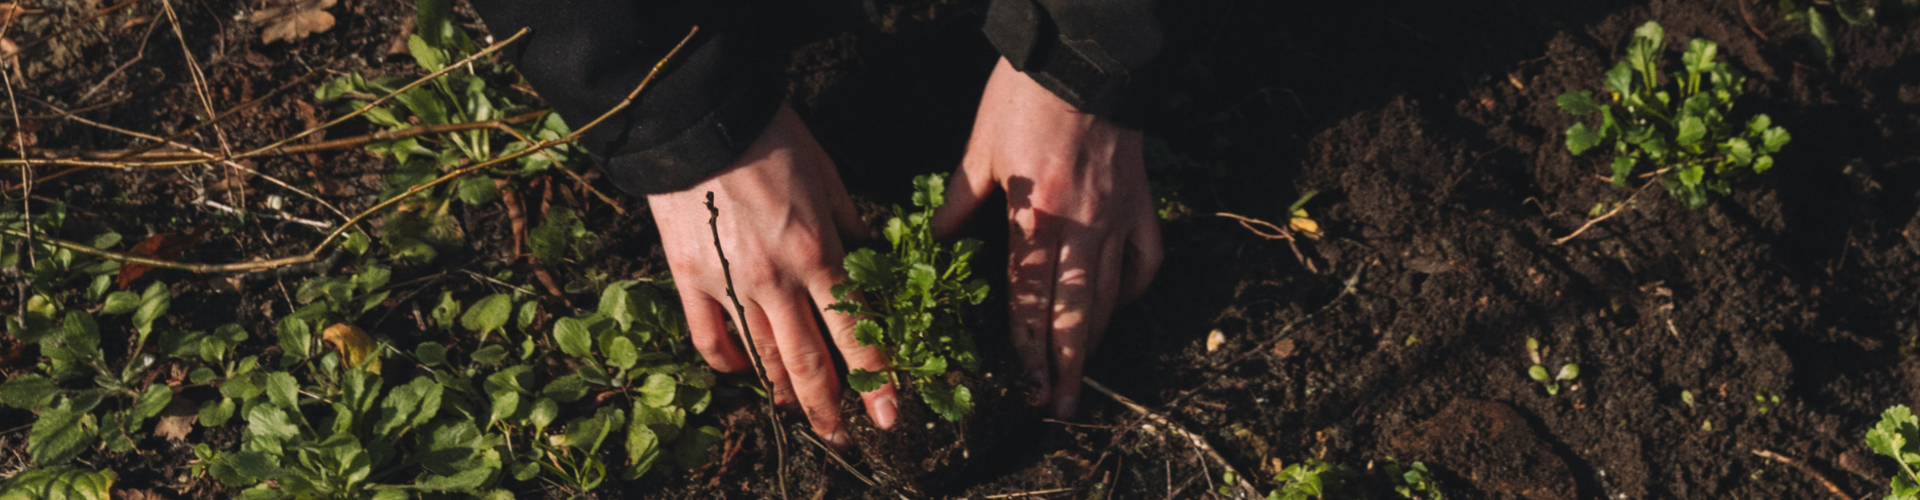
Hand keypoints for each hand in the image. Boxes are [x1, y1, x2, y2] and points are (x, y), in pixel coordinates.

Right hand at [649, 105, 898, 446]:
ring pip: (762, 357)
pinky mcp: (689, 279)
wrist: (697, 119)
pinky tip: (745, 371)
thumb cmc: (771, 137)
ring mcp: (728, 284)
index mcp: (817, 252)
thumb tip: (871, 260)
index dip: (875, 377)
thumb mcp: (828, 176)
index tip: (888, 414)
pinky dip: (729, 363)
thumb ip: (850, 226)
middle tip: (842, 436)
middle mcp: (775, 279)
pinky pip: (709, 339)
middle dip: (829, 406)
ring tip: (798, 411)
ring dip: (783, 391)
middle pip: (808, 362)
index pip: (854, 330)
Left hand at [933, 58, 1162, 418]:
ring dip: (1095, 341)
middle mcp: (1080, 227)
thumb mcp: (979, 147)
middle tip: (1060, 409)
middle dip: (1065, 369)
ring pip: (1111, 296)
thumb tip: (934, 241)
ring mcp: (1117, 217)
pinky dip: (1135, 289)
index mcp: (1035, 217)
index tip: (1026, 390)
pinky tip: (1121, 307)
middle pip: (1075, 314)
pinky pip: (1146, 259)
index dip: (1028, 352)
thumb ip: (959, 201)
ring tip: (1083, 376)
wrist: (1083, 57)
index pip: (1030, 302)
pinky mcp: (1141, 202)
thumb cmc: (1025, 96)